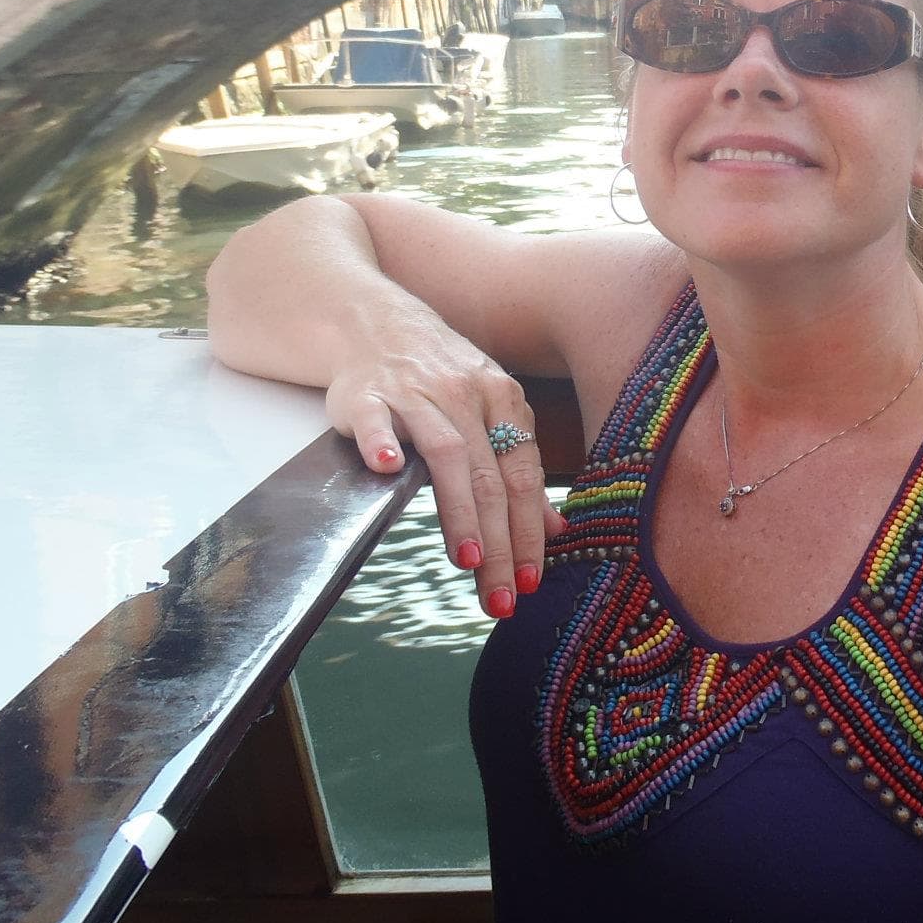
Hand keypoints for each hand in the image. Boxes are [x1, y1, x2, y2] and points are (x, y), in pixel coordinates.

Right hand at [326, 313, 563, 618]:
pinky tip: (387, 471)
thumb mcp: (490, 413)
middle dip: (500, 543)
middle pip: (490, 477)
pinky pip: (376, 420)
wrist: (377, 324)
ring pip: (445, 454)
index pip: (523, 476)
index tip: (532, 581)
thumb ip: (519, 471)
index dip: (530, 529)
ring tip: (469, 560)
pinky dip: (382, 443)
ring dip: (458, 509)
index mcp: (502, 400)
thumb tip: (557, 530)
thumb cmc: (441, 381)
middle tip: (501, 597)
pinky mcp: (366, 394)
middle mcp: (464, 396)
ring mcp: (415, 393)